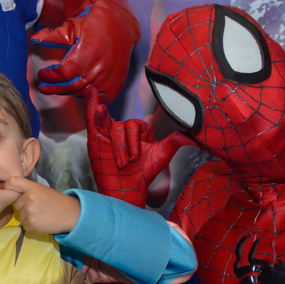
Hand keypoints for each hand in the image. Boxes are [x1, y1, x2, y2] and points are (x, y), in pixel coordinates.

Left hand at [4, 177, 79, 233]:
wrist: (72, 214)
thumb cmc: (57, 201)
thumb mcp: (43, 190)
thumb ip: (28, 190)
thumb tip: (12, 192)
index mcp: (33, 187)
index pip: (12, 182)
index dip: (8, 187)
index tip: (11, 192)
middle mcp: (29, 197)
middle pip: (16, 203)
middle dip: (23, 206)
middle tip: (37, 207)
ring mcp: (30, 211)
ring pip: (20, 215)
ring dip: (28, 217)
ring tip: (41, 215)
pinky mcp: (32, 224)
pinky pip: (25, 225)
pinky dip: (31, 226)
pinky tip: (42, 222)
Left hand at [33, 0, 140, 102]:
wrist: (124, 25)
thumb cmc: (97, 22)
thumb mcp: (75, 24)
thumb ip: (54, 35)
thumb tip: (34, 39)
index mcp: (88, 53)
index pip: (64, 74)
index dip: (50, 77)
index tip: (42, 75)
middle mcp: (100, 68)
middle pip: (72, 87)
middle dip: (54, 88)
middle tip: (44, 87)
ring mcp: (110, 78)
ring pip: (83, 93)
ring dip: (68, 91)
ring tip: (59, 86)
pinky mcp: (117, 84)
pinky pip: (98, 98)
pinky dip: (86, 96)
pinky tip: (77, 89)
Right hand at [86, 89, 189, 207]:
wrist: (125, 190)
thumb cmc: (143, 174)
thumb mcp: (161, 156)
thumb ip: (174, 142)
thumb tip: (193, 136)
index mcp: (139, 130)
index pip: (135, 125)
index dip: (134, 142)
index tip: (136, 158)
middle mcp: (123, 129)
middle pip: (121, 127)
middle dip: (123, 147)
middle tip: (125, 164)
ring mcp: (108, 132)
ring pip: (108, 126)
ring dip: (113, 143)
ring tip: (114, 156)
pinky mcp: (95, 137)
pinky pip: (92, 119)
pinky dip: (91, 106)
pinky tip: (92, 94)